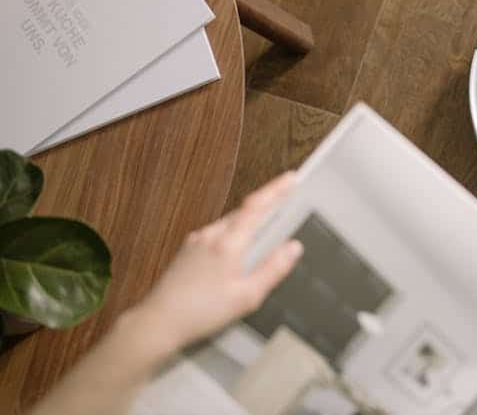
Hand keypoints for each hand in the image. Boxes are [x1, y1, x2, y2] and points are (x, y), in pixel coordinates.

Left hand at [127, 172, 302, 354]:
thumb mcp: (247, 296)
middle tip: (283, 205)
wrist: (158, 322)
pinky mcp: (187, 250)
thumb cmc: (200, 313)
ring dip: (247, 223)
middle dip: (265, 206)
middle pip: (243, 211)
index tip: (290, 178)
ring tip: (261, 235)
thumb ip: (273, 269)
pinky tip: (233, 254)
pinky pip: (216, 234)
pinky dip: (231, 235)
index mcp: (228, 244)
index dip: (276, 189)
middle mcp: (210, 236)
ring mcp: (196, 241)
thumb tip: (293, 249)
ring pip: (229, 223)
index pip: (257, 206)